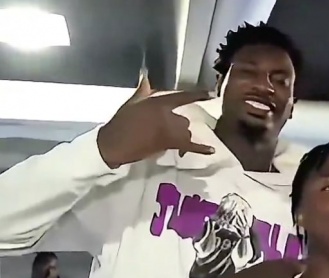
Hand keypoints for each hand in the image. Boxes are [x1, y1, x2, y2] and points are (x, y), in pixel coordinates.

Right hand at [97, 74, 213, 168]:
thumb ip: (143, 90)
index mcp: (159, 103)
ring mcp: (171, 130)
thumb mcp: (132, 102)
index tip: (211, 94)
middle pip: (184, 120)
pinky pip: (191, 146)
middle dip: (178, 125)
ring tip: (165, 139)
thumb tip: (146, 75)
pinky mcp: (170, 144)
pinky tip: (211, 150)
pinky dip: (201, 149)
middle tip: (163, 130)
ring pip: (186, 132)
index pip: (182, 97)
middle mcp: (168, 116)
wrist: (116, 143)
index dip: (197, 95)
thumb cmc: (122, 122)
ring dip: (179, 136)